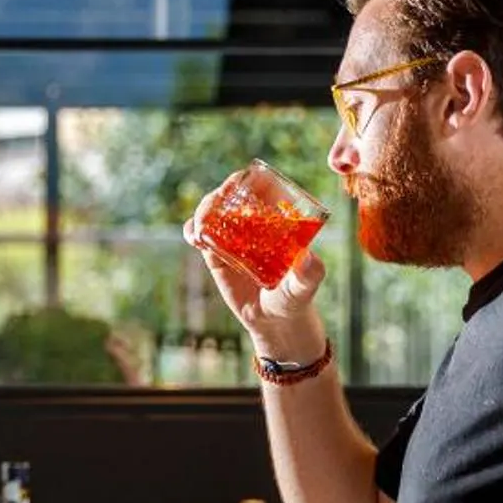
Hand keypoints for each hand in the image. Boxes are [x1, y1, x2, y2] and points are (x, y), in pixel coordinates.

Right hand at [183, 184, 331, 365]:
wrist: (274, 321)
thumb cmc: (294, 298)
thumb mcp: (304, 286)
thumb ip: (309, 274)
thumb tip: (308, 258)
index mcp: (277, 222)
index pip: (264, 191)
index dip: (251, 181)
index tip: (241, 182)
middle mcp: (253, 225)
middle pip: (233, 197)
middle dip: (222, 193)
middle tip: (218, 201)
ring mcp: (233, 238)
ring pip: (213, 213)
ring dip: (203, 211)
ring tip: (202, 226)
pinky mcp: (216, 255)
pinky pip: (200, 236)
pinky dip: (192, 231)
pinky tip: (193, 237)